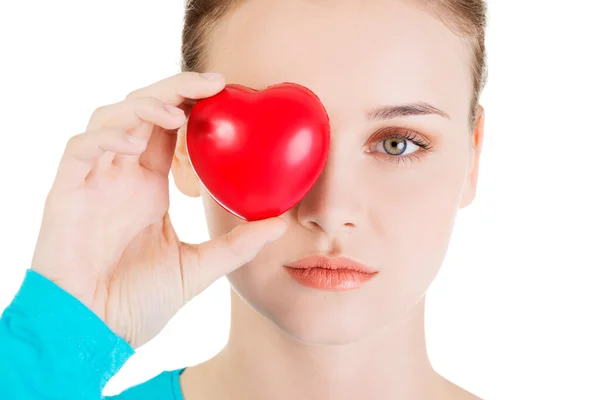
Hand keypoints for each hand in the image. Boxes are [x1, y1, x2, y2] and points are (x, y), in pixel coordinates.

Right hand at [30, 72, 287, 347]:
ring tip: (178, 113)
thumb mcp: (198, 268)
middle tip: (215, 83)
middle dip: (175, 89)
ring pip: (111, 118)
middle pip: (143, 111)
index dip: (194, 105)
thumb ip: (236, 245)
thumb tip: (280, 224)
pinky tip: (135, 143)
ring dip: (144, 106)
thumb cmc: (137, 302)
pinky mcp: (66, 193)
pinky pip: (80, 149)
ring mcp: (93, 181)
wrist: (93, 333)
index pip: (171, 129)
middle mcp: (121, 175)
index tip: (228, 93)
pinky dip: (107, 136)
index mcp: (149, 186)